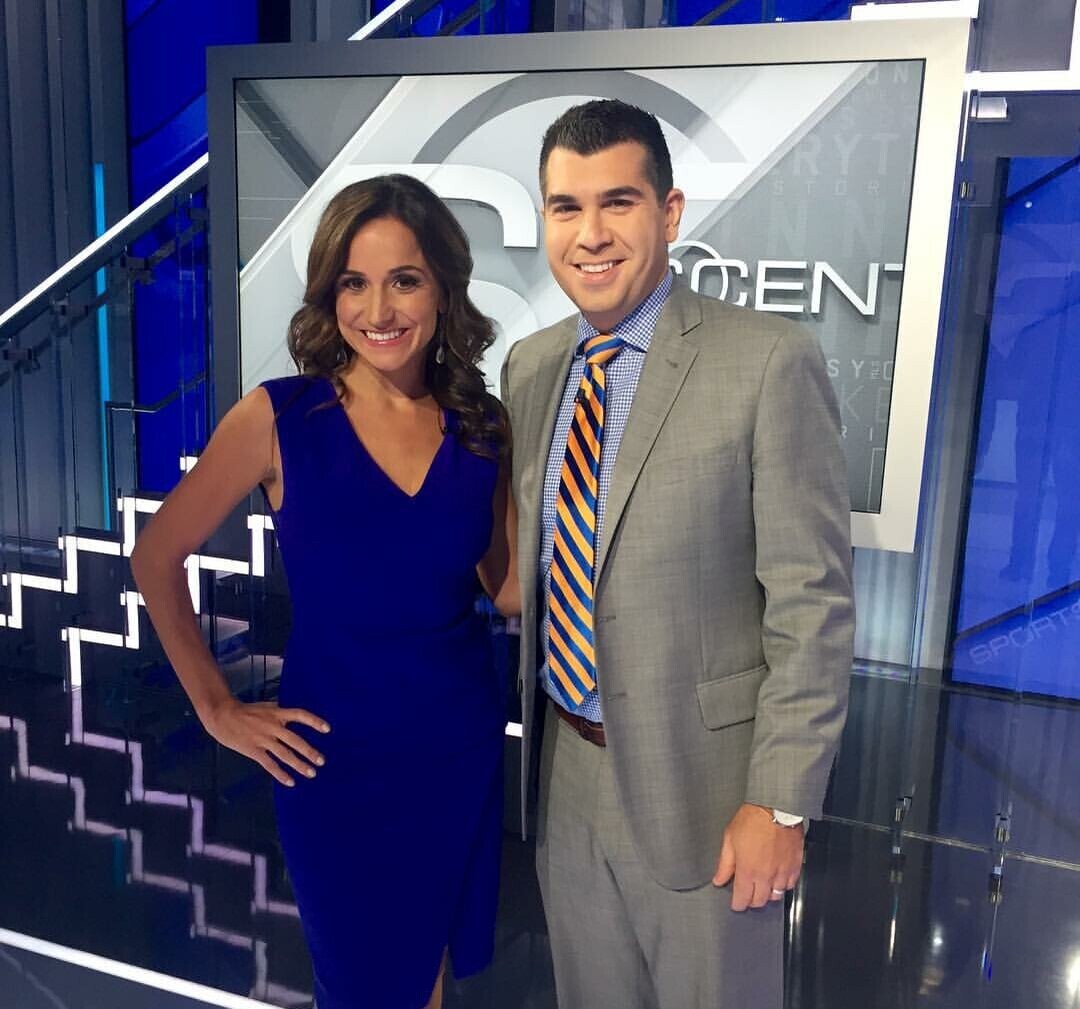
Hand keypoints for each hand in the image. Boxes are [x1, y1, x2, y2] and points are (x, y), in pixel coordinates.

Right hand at [201, 699, 329, 786]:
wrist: (223, 716)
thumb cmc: (246, 711)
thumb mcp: (267, 707)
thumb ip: (281, 713)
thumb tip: (295, 718)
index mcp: (277, 713)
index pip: (300, 715)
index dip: (314, 721)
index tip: (327, 729)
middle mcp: (272, 726)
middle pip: (295, 740)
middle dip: (309, 752)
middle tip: (321, 761)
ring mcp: (263, 739)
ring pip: (284, 754)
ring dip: (299, 765)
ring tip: (311, 773)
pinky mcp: (253, 750)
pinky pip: (269, 764)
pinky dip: (280, 774)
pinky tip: (290, 782)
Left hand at [712, 803, 803, 911]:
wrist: (775, 807)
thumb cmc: (752, 819)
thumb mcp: (730, 839)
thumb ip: (724, 864)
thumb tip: (718, 879)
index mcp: (747, 870)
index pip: (742, 899)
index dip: (737, 904)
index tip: (736, 903)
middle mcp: (765, 876)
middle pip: (759, 901)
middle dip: (751, 901)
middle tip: (747, 893)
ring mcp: (782, 872)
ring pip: (776, 896)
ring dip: (767, 894)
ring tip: (761, 886)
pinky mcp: (795, 866)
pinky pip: (790, 885)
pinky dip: (783, 886)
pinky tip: (777, 878)